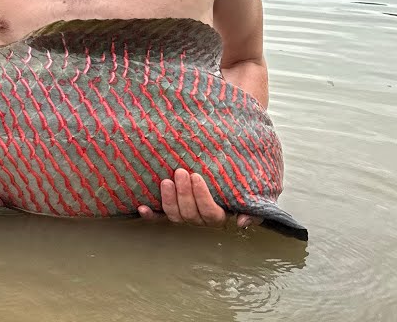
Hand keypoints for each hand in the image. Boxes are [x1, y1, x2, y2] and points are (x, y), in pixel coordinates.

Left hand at [137, 169, 258, 229]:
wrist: (228, 180)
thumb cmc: (239, 188)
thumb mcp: (254, 197)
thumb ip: (253, 210)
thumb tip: (242, 223)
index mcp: (220, 217)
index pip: (210, 212)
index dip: (201, 197)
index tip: (196, 176)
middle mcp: (201, 220)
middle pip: (190, 213)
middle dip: (184, 193)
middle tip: (180, 172)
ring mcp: (184, 216)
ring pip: (175, 215)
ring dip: (169, 199)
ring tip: (166, 180)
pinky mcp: (171, 212)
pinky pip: (160, 219)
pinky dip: (151, 215)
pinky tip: (142, 208)